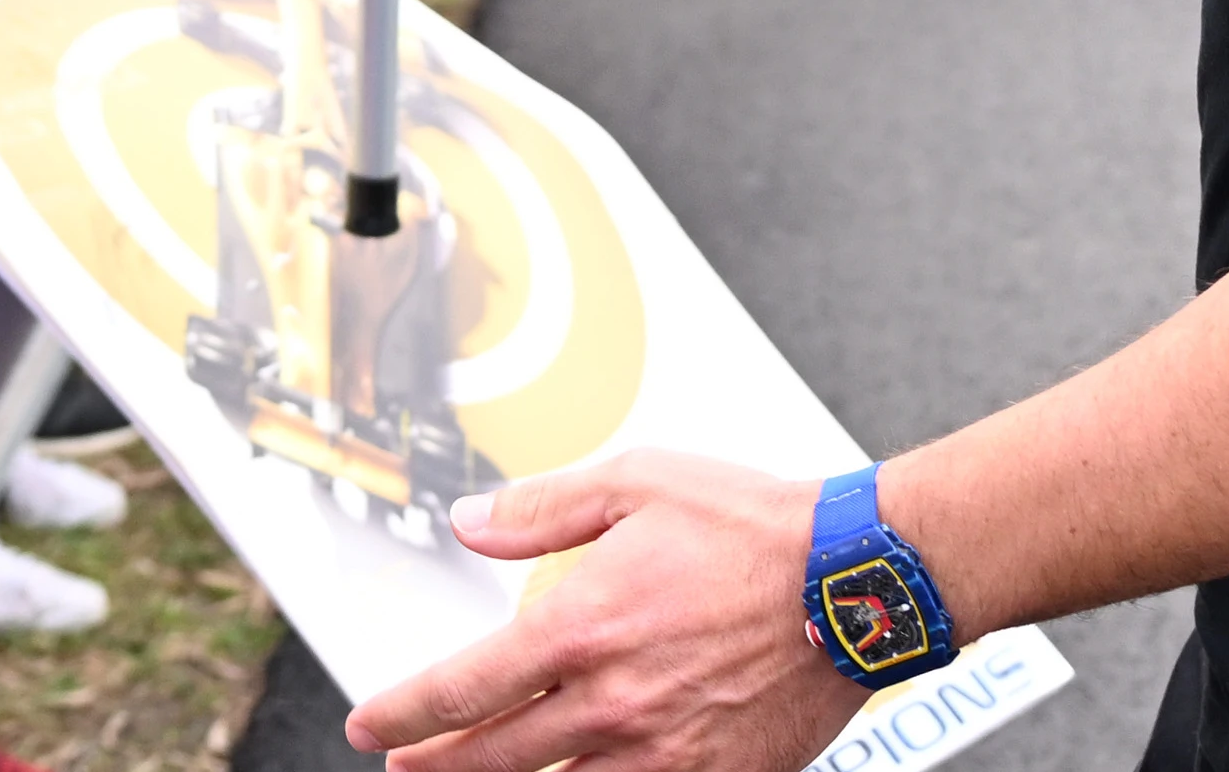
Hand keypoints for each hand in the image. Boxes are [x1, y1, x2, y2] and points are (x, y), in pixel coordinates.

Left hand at [347, 452, 859, 771]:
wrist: (856, 581)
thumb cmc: (758, 530)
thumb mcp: (635, 484)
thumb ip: (542, 509)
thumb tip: (473, 523)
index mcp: (582, 628)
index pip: (461, 689)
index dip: (402, 713)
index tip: (372, 722)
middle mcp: (613, 702)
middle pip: (492, 759)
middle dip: (435, 767)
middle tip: (404, 765)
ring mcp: (663, 751)